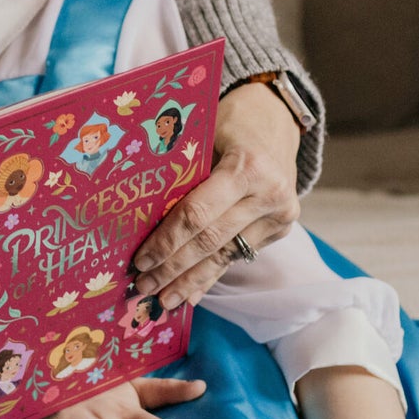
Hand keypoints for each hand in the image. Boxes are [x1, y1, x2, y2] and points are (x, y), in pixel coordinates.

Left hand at [131, 80, 301, 310]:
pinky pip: (238, 256)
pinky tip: (190, 295)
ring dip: (190, 281)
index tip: (139, 260)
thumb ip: (182, 172)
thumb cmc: (229, 122)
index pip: (197, 214)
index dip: (166, 240)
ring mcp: (279, 216)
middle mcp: (269, 195)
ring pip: (225, 255)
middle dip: (173, 267)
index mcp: (247, 168)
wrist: (276, 119)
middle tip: (142, 286)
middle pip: (210, 241)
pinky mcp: (280, 229)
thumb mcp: (204, 134)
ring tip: (162, 300)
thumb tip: (139, 214)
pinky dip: (211, 275)